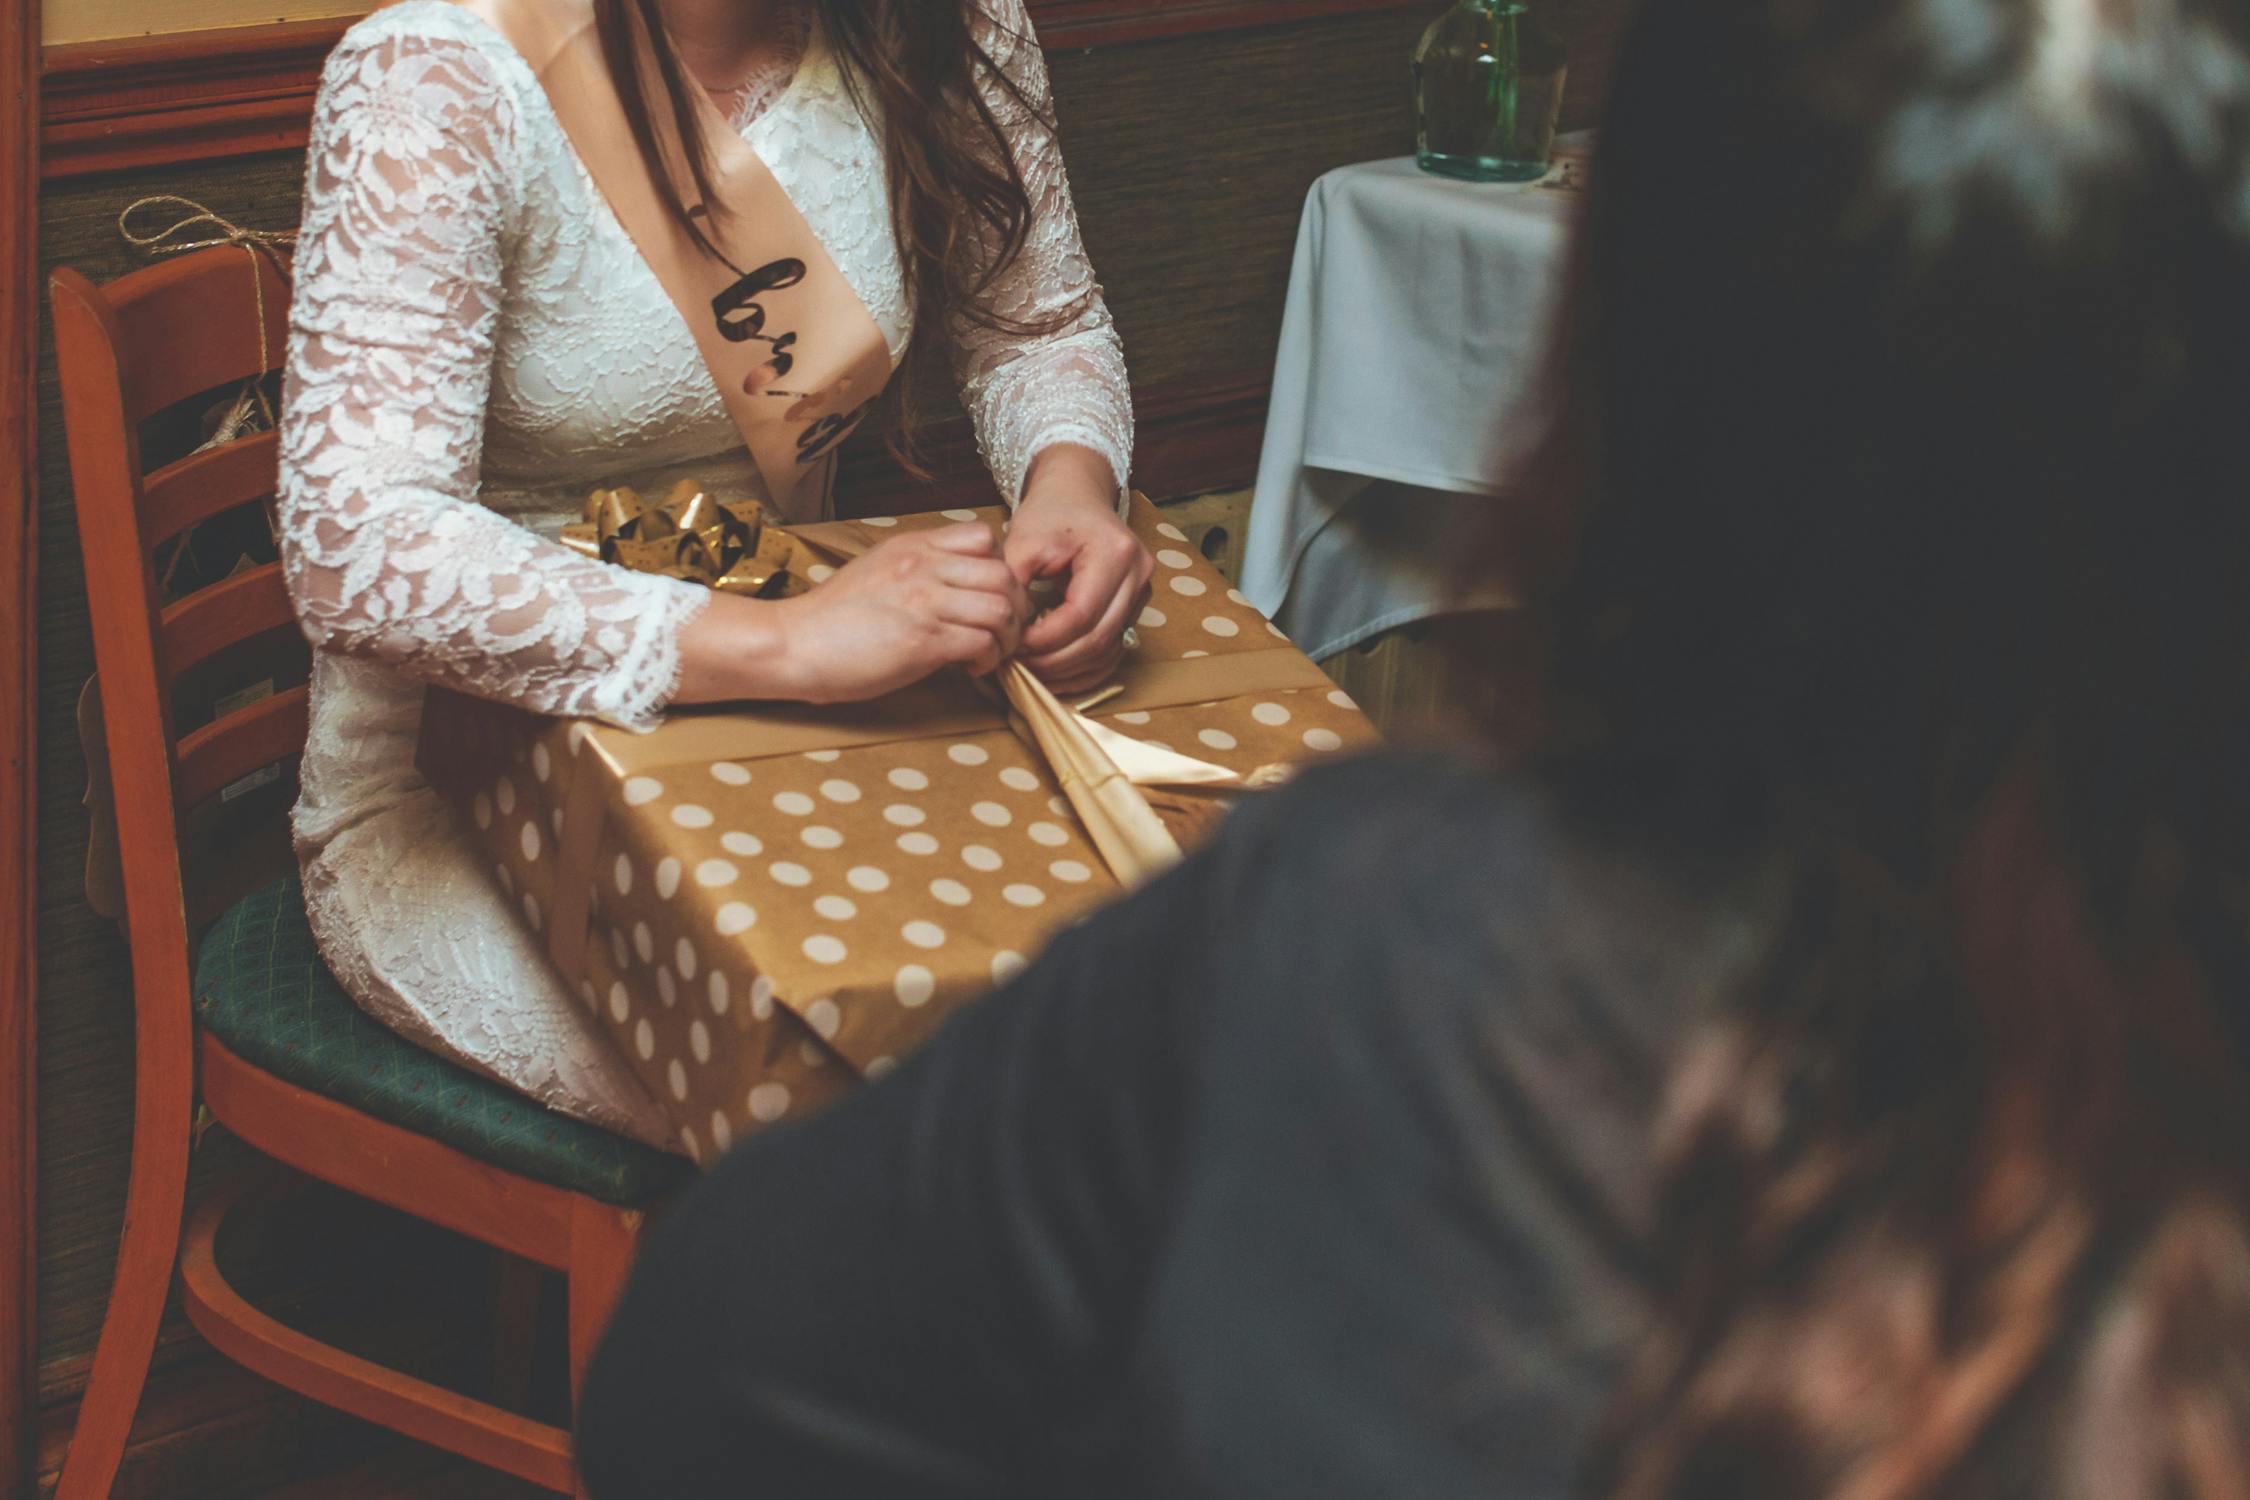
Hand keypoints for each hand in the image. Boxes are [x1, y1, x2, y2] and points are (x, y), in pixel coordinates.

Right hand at [771, 524, 1028, 703]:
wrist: (793, 644)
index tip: (989, 597)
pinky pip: (983, 643)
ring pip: (1002, 608)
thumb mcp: (878, 572)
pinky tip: (970, 668)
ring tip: (989, 653)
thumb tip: (958, 591)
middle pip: (1004, 574)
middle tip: (1001, 632)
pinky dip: (988, 660)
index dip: (999, 569)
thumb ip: (919, 572)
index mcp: (913, 546)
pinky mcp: (923, 640)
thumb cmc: (832, 618)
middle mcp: (923, 566)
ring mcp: (924, 601)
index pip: (984, 537)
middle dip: (1015, 608)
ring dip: (1006, 637)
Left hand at [1004, 454, 1152, 695]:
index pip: (1081, 614)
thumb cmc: (1050, 512)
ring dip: (1069, 670)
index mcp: (1115, 552)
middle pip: (1099, 638)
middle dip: (1055, 661)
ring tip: (1032, 672)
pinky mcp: (1135, 607)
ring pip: (1108, 651)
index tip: (1013, 646)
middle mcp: (1139, 574)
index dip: (1046, 639)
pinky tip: (1056, 673)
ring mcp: (1142, 592)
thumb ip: (1011, 584)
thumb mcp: (1023, 540)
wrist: (1077, 495)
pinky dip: (1084, 668)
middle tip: (1019, 667)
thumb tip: (1004, 632)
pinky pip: (1113, 650)